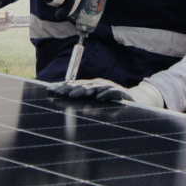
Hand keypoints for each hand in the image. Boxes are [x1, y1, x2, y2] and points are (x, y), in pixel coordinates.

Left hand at [47, 79, 163, 107]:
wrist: (135, 99)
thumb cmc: (111, 100)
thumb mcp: (94, 100)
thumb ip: (82, 100)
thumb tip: (64, 101)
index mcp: (90, 86)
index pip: (73, 85)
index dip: (62, 87)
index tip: (50, 90)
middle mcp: (98, 85)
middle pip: (81, 85)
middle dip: (69, 89)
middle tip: (58, 93)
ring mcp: (109, 88)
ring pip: (95, 88)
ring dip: (84, 90)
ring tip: (74, 94)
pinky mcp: (121, 93)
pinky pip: (113, 93)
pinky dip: (107, 94)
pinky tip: (100, 98)